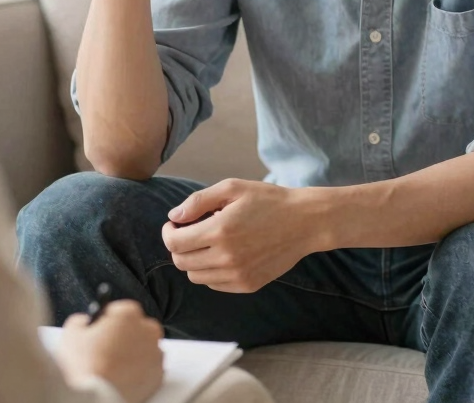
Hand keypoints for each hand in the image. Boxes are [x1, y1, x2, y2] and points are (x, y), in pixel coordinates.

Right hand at [55, 300, 163, 402]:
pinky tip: (122, 377)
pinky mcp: (158, 377)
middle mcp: (148, 330)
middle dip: (125, 336)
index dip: (109, 321)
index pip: (121, 310)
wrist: (94, 400)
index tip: (102, 331)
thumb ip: (83, 320)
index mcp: (129, 313)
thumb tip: (86, 322)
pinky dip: (139, 371)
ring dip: (133, 353)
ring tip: (113, 367)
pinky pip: (149, 368)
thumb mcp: (72, 332)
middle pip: (137, 327)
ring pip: (145, 348)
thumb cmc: (84, 366)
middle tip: (107, 350)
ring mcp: (155, 354)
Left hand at [161, 180, 317, 293]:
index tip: (175, 224)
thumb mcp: (232, 188)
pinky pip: (214, 284)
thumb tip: (174, 217)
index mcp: (220, 231)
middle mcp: (226, 258)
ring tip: (206, 241)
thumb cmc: (267, 200)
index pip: (175, 243)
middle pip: (181, 262)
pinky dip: (210, 270)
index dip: (169, 232)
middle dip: (178, 245)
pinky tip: (221, 252)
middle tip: (188, 231)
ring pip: (195, 276)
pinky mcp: (248, 285)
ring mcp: (237, 275)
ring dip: (193, 259)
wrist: (304, 222)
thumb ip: (198, 202)